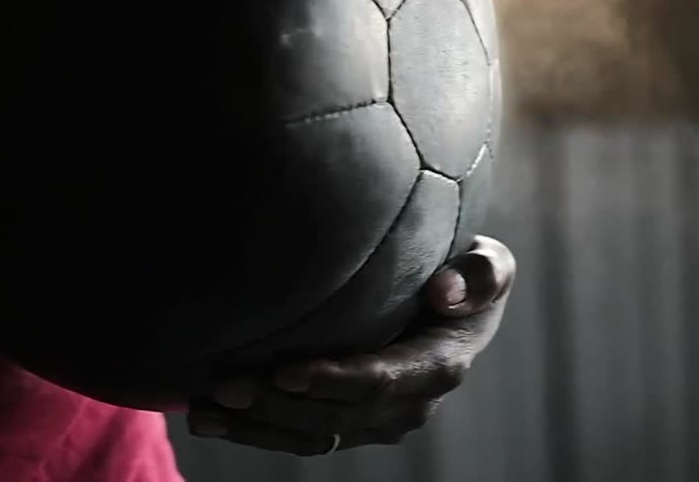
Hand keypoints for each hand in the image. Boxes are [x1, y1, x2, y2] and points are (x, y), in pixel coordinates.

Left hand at [187, 236, 516, 455]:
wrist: (460, 305)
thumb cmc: (470, 273)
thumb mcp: (493, 264)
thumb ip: (482, 274)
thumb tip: (447, 291)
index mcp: (439, 366)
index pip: (380, 380)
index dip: (332, 380)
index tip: (285, 370)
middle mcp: (408, 405)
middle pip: (335, 415)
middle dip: (278, 405)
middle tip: (226, 383)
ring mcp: (377, 421)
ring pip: (312, 434)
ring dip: (257, 426)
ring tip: (205, 408)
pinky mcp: (350, 422)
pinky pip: (301, 434)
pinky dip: (256, 430)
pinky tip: (210, 418)